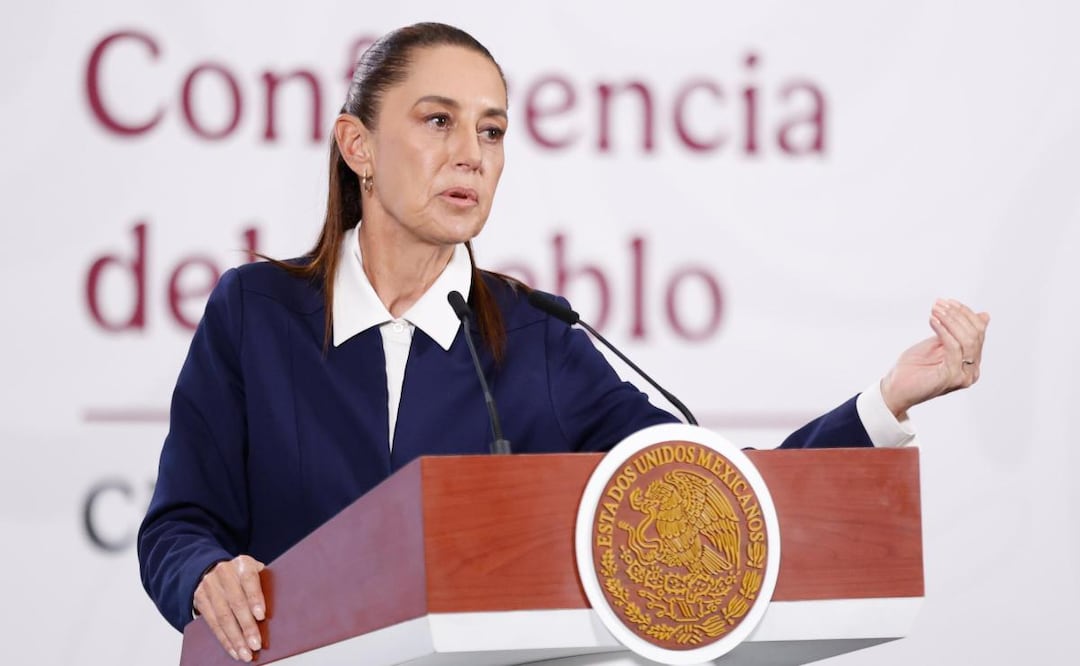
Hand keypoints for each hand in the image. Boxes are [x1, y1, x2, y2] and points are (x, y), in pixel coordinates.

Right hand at [193, 555, 266, 661]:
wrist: (211, 568)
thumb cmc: (243, 575)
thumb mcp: (255, 571)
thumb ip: (265, 583)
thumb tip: (282, 607)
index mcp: (243, 563)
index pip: (249, 580)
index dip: (255, 598)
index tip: (261, 616)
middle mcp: (224, 572)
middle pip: (236, 603)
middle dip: (246, 626)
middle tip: (256, 644)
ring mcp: (210, 586)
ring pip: (223, 617)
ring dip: (235, 639)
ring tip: (246, 654)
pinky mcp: (200, 600)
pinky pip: (212, 623)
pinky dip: (225, 640)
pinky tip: (234, 650)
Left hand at [880, 299, 989, 417]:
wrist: (895, 389)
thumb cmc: (913, 368)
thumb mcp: (937, 344)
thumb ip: (956, 332)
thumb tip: (983, 315)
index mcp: (971, 362)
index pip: (978, 332)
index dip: (965, 313)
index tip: (948, 301)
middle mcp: (972, 370)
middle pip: (975, 335)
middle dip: (957, 315)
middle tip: (939, 304)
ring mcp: (963, 375)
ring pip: (967, 340)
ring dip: (950, 320)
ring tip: (935, 310)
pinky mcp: (951, 377)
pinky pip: (954, 348)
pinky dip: (944, 331)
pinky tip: (933, 321)